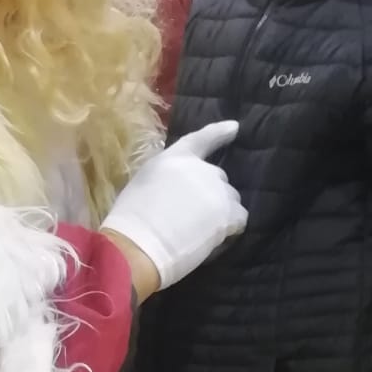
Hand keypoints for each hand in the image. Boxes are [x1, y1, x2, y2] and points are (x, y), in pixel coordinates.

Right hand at [101, 122, 247, 291]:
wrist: (140, 244)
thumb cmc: (131, 219)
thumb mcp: (144, 183)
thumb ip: (166, 179)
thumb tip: (177, 190)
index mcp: (176, 158)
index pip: (202, 139)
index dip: (219, 133)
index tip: (234, 127)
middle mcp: (201, 169)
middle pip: (217, 178)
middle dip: (209, 194)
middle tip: (192, 216)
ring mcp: (218, 190)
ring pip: (230, 199)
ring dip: (221, 211)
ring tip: (201, 230)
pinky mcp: (229, 214)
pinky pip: (239, 219)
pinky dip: (231, 229)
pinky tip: (214, 239)